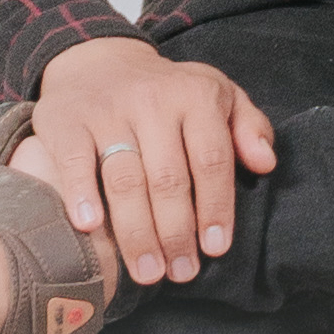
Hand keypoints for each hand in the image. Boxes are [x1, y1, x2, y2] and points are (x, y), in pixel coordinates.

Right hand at [32, 38, 279, 285]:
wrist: (98, 61)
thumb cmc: (169, 93)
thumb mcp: (218, 95)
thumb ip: (249, 128)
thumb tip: (266, 164)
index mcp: (196, 96)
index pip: (211, 159)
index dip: (216, 207)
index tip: (216, 248)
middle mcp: (153, 101)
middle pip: (168, 178)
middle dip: (177, 232)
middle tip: (181, 272)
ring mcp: (108, 111)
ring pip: (125, 179)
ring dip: (137, 232)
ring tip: (148, 272)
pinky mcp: (67, 121)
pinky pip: (74, 162)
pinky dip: (81, 195)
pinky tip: (90, 228)